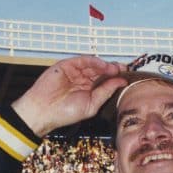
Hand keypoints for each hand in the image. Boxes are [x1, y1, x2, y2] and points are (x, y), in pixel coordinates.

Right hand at [12, 56, 126, 136]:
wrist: (45, 110)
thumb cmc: (65, 112)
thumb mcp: (92, 105)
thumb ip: (106, 92)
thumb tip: (121, 81)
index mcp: (88, 90)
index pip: (105, 80)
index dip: (116, 77)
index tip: (127, 76)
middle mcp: (82, 80)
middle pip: (101, 71)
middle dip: (113, 69)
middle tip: (124, 69)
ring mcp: (75, 72)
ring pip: (94, 64)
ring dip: (106, 65)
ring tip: (116, 68)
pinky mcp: (67, 65)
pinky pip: (83, 60)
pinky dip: (94, 61)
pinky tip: (104, 66)